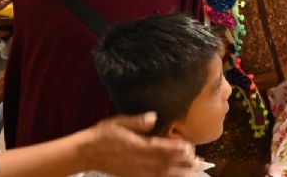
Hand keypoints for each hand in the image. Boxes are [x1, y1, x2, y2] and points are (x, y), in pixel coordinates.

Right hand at [79, 113, 196, 176]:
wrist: (87, 153)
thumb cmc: (103, 134)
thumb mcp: (119, 122)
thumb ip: (137, 121)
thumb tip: (153, 116)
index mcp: (138, 146)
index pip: (162, 149)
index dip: (177, 149)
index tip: (189, 147)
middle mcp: (140, 161)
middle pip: (166, 164)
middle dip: (184, 163)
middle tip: (199, 160)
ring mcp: (137, 171)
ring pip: (162, 175)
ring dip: (179, 173)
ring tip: (193, 171)